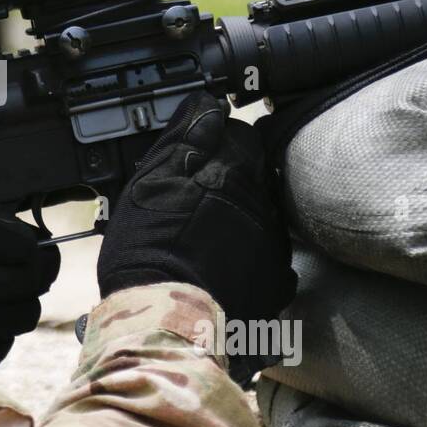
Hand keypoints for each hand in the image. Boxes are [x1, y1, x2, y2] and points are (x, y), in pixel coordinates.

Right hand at [97, 91, 295, 326]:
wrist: (165, 321)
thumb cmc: (148, 250)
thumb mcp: (150, 183)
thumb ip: (184, 138)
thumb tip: (205, 104)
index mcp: (232, 172)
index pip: (240, 136)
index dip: (216, 146)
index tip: (195, 162)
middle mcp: (262, 203)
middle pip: (255, 175)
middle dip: (231, 181)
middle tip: (196, 201)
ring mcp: (273, 244)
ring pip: (263, 214)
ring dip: (241, 217)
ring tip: (206, 239)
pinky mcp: (277, 282)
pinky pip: (270, 258)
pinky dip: (250, 258)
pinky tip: (223, 267)